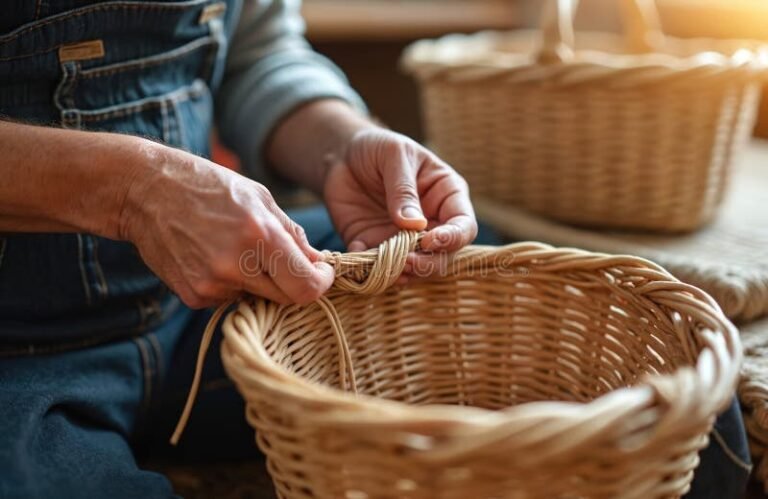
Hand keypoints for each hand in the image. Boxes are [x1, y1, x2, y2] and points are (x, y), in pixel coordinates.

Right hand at [119, 140, 333, 307]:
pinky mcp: (193, 295)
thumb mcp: (259, 197)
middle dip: (293, 282)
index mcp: (259, 235)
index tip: (320, 273)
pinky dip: (231, 284)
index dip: (321, 283)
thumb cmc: (207, 186)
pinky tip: (213, 257)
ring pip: (257, 299)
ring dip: (259, 282)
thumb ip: (292, 234)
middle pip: (286, 299)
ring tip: (236, 249)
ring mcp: (211, 284)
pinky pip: (229, 300)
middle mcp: (235, 265)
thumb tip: (318, 263)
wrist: (144, 191)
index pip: (307, 286)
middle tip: (283, 261)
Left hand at [323, 128, 477, 277]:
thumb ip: (403, 189)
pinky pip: (378, 267)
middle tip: (406, 262)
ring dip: (401, 273)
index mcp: (446, 196)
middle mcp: (431, 223)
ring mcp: (404, 239)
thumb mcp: (394, 155)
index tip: (430, 240)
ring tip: (383, 266)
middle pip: (443, 256)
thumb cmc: (378, 147)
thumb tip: (415, 226)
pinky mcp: (377, 247)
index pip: (464, 226)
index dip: (452, 239)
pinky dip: (370, 269)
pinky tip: (358, 251)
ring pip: (414, 268)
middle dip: (427, 263)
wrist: (342, 155)